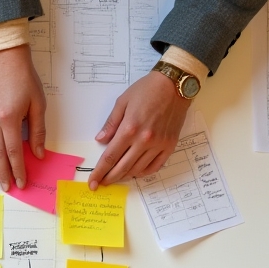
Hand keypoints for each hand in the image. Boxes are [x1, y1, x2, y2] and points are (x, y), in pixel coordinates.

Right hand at [0, 45, 46, 190]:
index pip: (13, 152)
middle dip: (3, 173)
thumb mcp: (38, 105)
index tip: (21, 182)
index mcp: (9, 119)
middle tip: (7, 187)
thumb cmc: (25, 80)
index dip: (18, 169)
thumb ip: (37, 131)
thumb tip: (37, 154)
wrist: (5, 60)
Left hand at [89, 71, 190, 188]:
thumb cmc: (147, 89)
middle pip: (123, 167)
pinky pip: (155, 166)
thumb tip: (100, 140)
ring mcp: (158, 144)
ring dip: (125, 176)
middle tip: (101, 183)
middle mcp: (144, 140)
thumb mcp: (122, 102)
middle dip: (109, 178)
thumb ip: (111, 123)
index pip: (110, 157)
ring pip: (138, 169)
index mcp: (129, 129)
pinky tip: (136, 171)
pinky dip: (144, 172)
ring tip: (116, 177)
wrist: (176, 84)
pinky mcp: (170, 145)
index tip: (92, 182)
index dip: (99, 172)